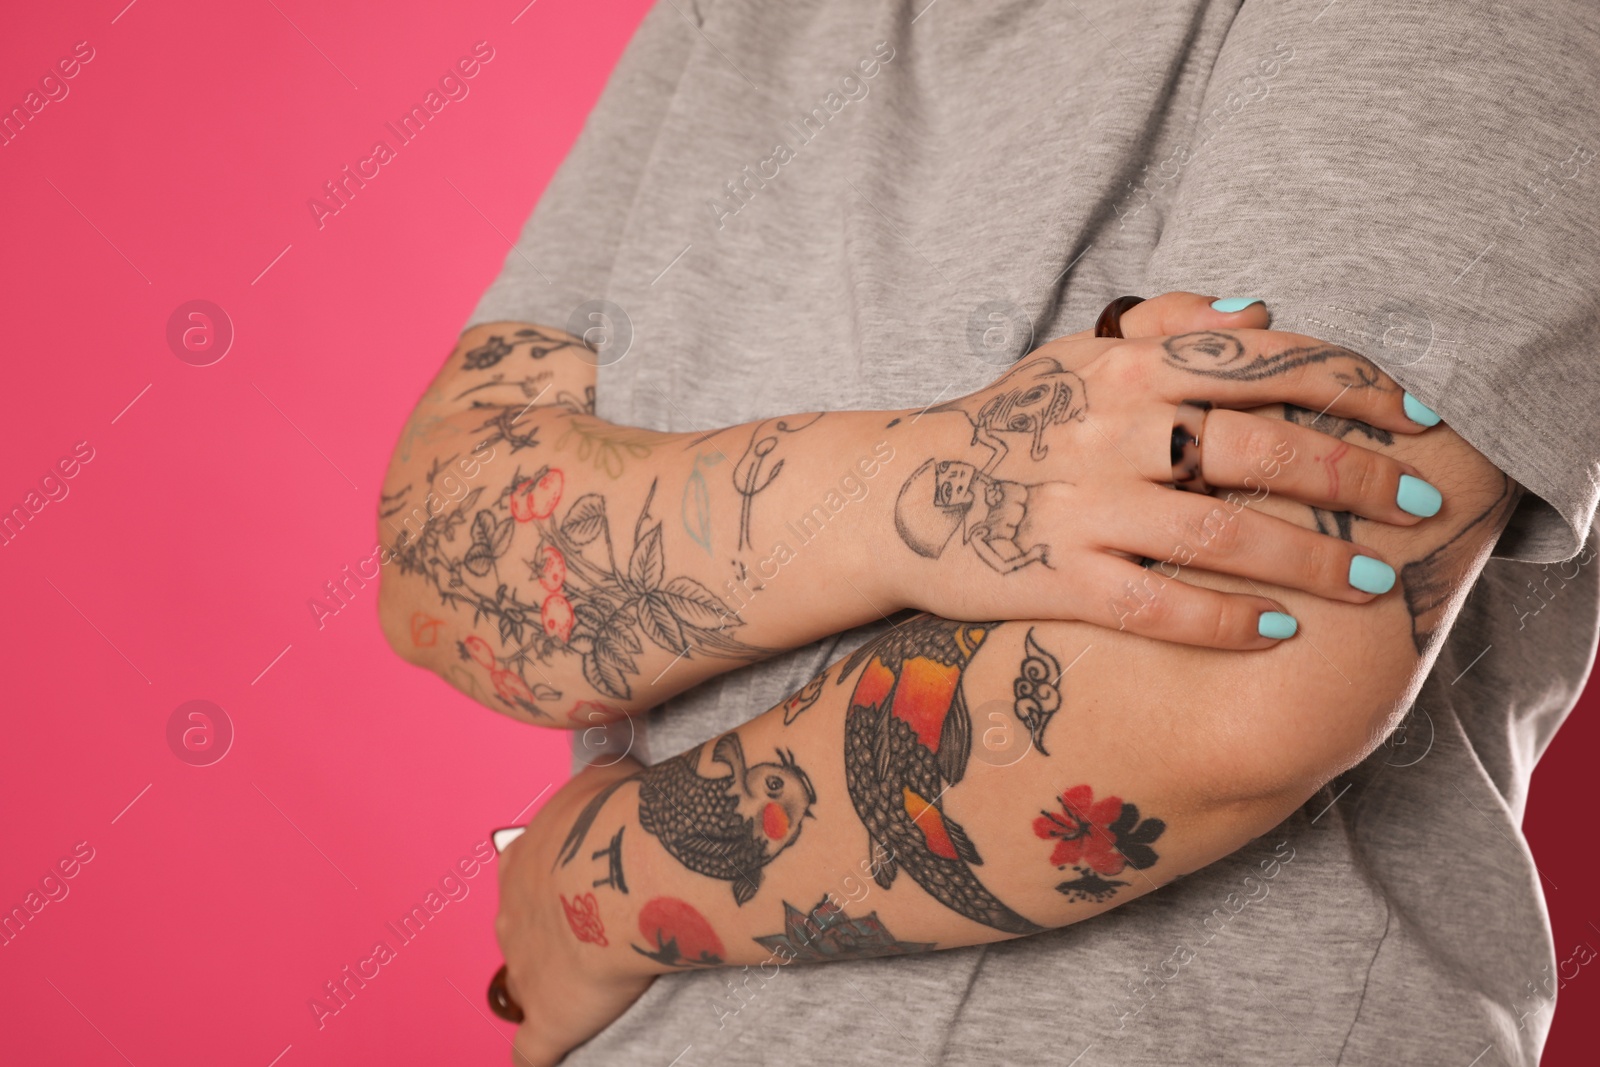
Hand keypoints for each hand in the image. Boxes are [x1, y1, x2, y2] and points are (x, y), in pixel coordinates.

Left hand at [494, 760, 652, 1065]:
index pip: (523, 873)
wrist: (627, 873)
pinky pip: (533, 1050)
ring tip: (589, 990)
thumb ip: (602, 781)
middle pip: (521, 930)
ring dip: (552, 985)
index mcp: (523, 861)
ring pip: (526, 984)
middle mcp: (512, 915)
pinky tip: (546, 1059)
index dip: (553, 882)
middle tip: (597, 932)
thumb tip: (613, 765)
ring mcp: (525, 970)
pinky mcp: (548, 1018)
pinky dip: (538, 1055)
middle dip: (553, 933)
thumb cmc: (620, 820)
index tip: (579, 883)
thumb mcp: (608, 779)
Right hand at [884, 293, 1443, 648]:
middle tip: (1418, 507)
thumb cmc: (1007, 422)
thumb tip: (1266, 313)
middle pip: (1263, 449)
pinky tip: (1279, 631)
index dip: (1356, 388)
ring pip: (1223, 534)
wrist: (898, 490)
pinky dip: (1226, 620)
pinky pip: (1157, 605)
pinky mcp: (1054, 575)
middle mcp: (1113, 428)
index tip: (1418, 418)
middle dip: (1357, 480)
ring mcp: (1083, 506)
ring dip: (1311, 561)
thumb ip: (1171, 327)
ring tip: (1373, 583)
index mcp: (1130, 363)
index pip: (1268, 364)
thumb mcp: (1080, 355)